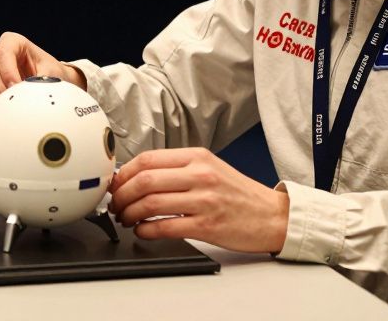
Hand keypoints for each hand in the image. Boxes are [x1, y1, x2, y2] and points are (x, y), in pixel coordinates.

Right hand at [0, 31, 85, 110]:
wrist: (48, 82)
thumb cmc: (49, 72)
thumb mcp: (51, 72)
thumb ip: (42, 80)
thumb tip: (32, 95)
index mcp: (12, 42)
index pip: (3, 53)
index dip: (8, 73)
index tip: (17, 88)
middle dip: (0, 89)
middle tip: (14, 102)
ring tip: (11, 106)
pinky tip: (5, 108)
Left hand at [108, 147, 288, 253]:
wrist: (272, 216)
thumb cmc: (238, 194)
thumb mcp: (210, 168)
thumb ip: (177, 169)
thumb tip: (137, 176)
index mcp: (197, 156)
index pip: (148, 159)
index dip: (123, 173)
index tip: (114, 184)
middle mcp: (200, 175)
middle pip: (145, 180)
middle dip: (121, 195)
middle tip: (116, 205)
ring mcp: (204, 200)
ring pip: (151, 203)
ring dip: (130, 214)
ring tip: (126, 219)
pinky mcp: (207, 225)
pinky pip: (165, 227)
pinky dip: (146, 230)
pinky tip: (143, 231)